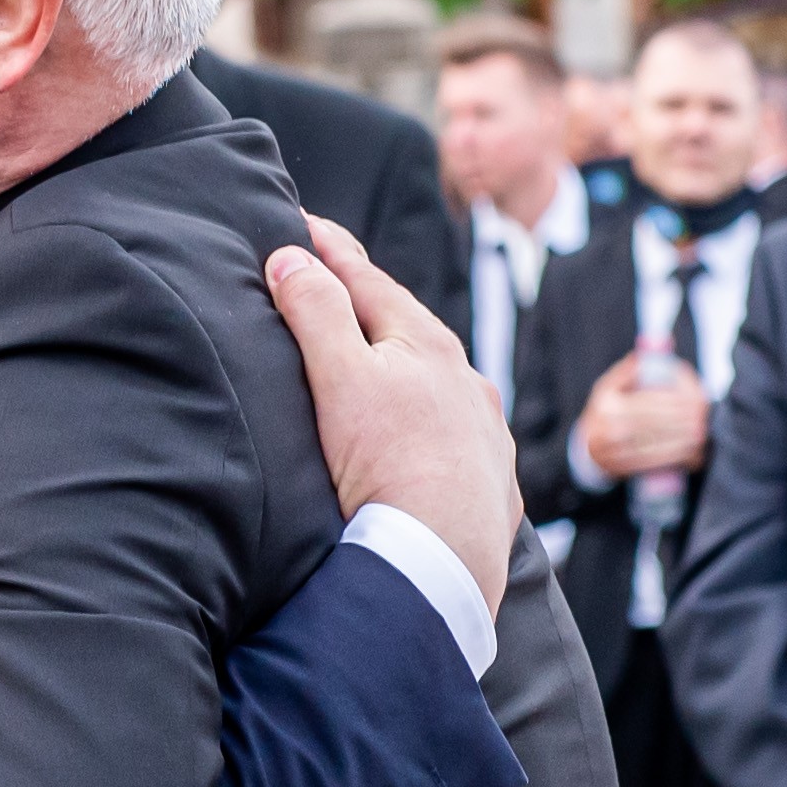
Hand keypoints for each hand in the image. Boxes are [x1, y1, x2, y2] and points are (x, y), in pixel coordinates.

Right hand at [269, 215, 514, 613]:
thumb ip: (316, 313)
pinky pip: (458, 440)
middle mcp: (467, 382)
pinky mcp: (493, 485)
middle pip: (409, 330)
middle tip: (340, 283)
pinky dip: (433, 427)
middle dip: (372, 306)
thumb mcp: (339, 380)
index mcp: (428, 345)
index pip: (368, 282)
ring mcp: (486, 434)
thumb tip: (293, 257)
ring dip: (409, 370)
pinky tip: (424, 442)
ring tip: (384, 366)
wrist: (443, 563)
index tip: (303, 224)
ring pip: (442, 386)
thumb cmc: (388, 468)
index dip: (330, 252)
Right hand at [578, 351, 710, 480]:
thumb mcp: (610, 385)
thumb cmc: (605, 410)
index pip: (649, 401)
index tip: (696, 398)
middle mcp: (610, 429)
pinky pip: (656, 463)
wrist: (586, 447)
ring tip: (700, 431)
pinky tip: (692, 453)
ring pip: (659, 445)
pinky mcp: (623, 469)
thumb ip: (633, 367)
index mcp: (609, 405)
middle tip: (702, 415)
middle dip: (684, 419)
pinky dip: (677, 458)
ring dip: (685, 439)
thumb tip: (660, 344)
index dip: (675, 400)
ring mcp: (615, 452)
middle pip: (657, 423)